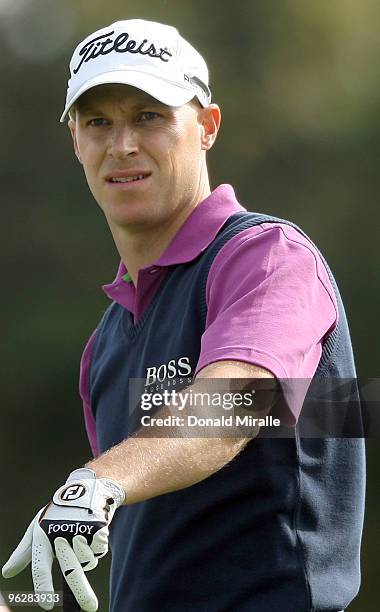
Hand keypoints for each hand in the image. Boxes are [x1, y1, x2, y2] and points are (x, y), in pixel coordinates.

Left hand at [2, 468, 124, 610]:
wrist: (87, 489)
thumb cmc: (58, 513)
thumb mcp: (37, 528)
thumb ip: (24, 552)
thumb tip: (7, 573)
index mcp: (43, 535)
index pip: (40, 565)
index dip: (43, 585)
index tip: (46, 605)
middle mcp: (62, 534)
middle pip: (71, 570)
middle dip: (82, 592)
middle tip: (91, 608)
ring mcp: (81, 531)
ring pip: (87, 562)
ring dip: (86, 557)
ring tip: (81, 537)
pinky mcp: (98, 528)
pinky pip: (98, 551)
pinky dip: (96, 547)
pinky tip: (92, 532)